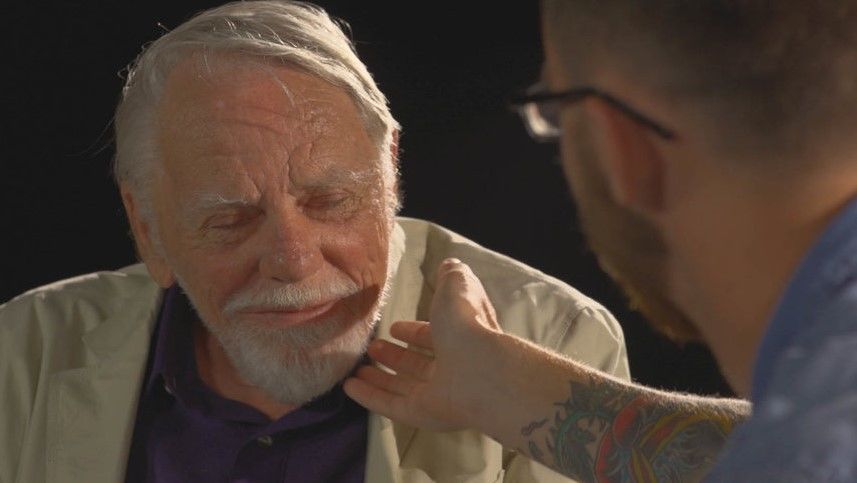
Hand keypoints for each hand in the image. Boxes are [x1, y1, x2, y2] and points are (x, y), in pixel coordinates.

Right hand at [344, 258, 502, 430]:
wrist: (479, 369)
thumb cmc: (466, 324)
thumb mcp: (456, 287)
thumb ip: (450, 277)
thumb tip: (449, 264)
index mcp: (460, 338)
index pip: (434, 336)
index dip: (414, 332)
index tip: (393, 328)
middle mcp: (451, 368)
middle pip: (417, 365)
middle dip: (394, 356)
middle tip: (371, 348)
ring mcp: (438, 395)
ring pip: (403, 387)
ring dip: (378, 378)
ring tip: (355, 370)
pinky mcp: (422, 415)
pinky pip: (391, 406)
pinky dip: (369, 397)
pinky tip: (348, 388)